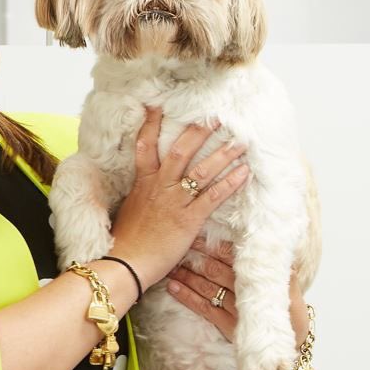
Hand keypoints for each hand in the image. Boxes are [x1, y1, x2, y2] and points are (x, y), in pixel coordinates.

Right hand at [109, 107, 249, 290]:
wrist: (125, 264)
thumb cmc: (126, 242)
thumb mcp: (130, 211)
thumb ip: (141, 197)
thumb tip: (146, 191)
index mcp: (143, 184)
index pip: (145, 146)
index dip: (150, 124)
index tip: (157, 105)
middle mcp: (159, 187)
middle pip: (179, 150)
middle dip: (198, 131)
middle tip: (215, 115)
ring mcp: (174, 202)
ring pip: (201, 170)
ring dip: (222, 154)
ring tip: (240, 141)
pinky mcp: (188, 220)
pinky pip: (213, 197)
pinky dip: (230, 184)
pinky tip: (245, 173)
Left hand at [166, 238, 310, 346]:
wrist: (290, 346)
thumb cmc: (286, 311)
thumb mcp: (288, 285)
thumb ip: (273, 264)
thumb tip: (264, 238)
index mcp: (263, 278)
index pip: (233, 257)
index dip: (213, 246)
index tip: (197, 236)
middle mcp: (248, 292)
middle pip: (216, 270)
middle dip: (195, 257)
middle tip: (178, 246)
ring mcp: (237, 310)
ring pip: (207, 287)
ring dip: (187, 275)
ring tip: (171, 264)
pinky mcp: (229, 327)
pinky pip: (204, 308)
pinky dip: (187, 297)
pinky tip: (173, 287)